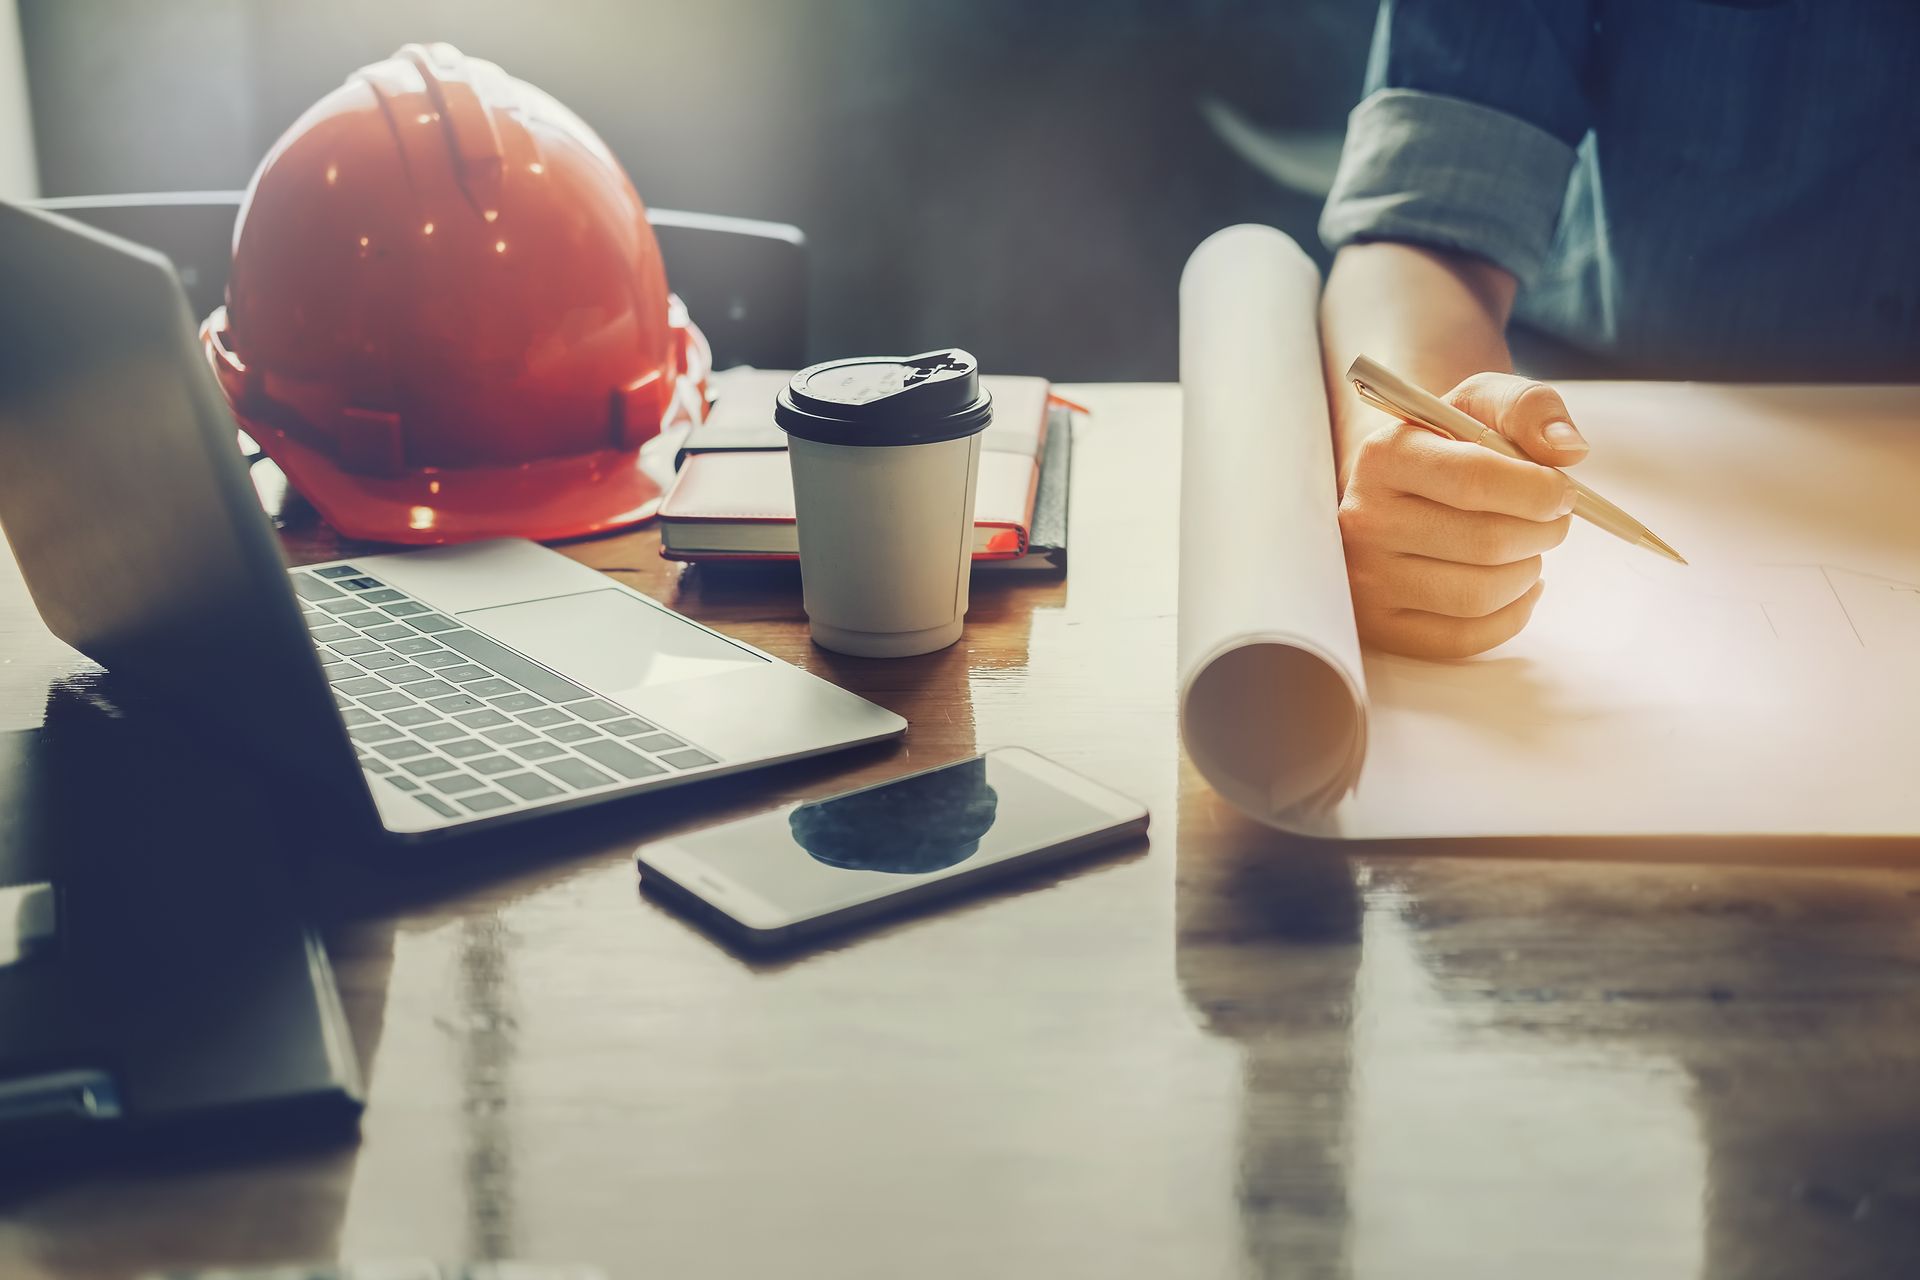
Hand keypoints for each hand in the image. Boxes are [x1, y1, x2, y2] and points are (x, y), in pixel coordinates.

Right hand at [1337, 372, 1587, 658]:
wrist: (1390, 487)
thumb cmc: (1444, 444)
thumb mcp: (1480, 403)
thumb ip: (1530, 408)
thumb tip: (1568, 450)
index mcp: (1383, 456)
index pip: (1475, 480)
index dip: (1539, 490)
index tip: (1563, 491)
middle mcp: (1363, 520)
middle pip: (1485, 543)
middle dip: (1544, 532)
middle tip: (1554, 520)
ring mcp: (1365, 579)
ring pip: (1478, 595)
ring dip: (1528, 572)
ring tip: (1530, 548)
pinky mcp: (1379, 626)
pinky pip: (1463, 639)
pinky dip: (1511, 614)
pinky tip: (1520, 585)